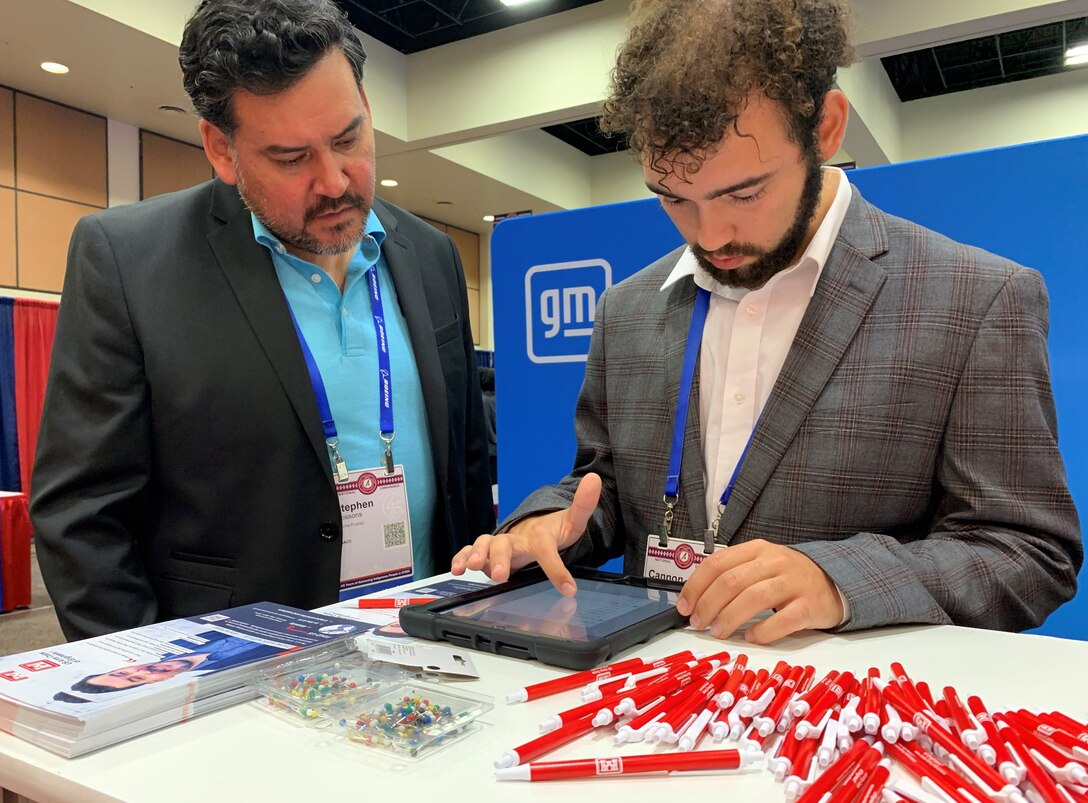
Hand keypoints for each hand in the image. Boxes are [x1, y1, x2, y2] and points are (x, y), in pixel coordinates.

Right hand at [450, 473, 601, 595]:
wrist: (533, 528)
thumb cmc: (552, 530)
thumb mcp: (572, 521)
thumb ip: (583, 504)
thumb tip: (595, 478)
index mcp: (538, 535)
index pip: (546, 548)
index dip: (555, 569)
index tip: (568, 588)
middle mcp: (516, 538)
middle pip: (505, 544)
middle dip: (501, 558)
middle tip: (501, 575)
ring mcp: (499, 543)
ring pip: (484, 545)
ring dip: (477, 555)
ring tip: (473, 567)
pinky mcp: (487, 551)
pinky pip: (470, 551)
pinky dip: (461, 557)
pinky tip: (457, 568)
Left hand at [676, 539, 843, 643]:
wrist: (834, 583)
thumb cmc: (788, 578)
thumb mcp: (760, 566)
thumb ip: (732, 576)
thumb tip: (695, 601)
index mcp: (757, 549)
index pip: (718, 563)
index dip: (696, 586)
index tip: (684, 606)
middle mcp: (775, 561)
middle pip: (732, 581)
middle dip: (708, 604)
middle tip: (699, 623)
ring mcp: (794, 582)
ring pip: (754, 598)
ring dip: (730, 617)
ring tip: (718, 632)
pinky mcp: (810, 606)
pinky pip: (783, 620)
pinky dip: (762, 631)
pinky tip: (751, 638)